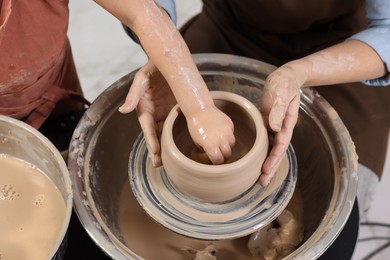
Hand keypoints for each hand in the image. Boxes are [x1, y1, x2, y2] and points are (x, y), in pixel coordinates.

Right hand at [119, 60, 175, 166]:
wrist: (167, 61)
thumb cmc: (152, 69)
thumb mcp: (142, 79)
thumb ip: (133, 95)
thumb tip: (123, 110)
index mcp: (144, 108)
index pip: (147, 128)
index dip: (151, 140)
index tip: (154, 151)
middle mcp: (154, 114)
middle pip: (156, 135)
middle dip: (157, 150)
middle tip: (159, 164)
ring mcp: (165, 113)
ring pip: (166, 133)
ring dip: (167, 147)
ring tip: (170, 161)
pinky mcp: (175, 110)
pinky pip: (176, 124)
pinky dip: (177, 135)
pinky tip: (182, 146)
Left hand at [186, 106, 234, 164]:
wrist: (200, 109)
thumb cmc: (195, 126)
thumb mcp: (197, 142)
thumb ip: (206, 150)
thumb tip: (213, 156)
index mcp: (211, 145)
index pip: (219, 160)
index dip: (217, 161)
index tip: (215, 160)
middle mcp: (221, 139)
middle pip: (228, 153)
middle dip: (223, 154)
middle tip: (219, 152)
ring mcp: (227, 131)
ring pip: (232, 144)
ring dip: (227, 145)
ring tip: (220, 141)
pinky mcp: (230, 124)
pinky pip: (232, 133)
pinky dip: (228, 135)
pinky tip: (220, 131)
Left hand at [260, 63, 305, 185]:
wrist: (285, 78)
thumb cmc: (283, 84)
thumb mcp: (281, 93)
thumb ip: (278, 110)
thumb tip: (274, 127)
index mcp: (287, 123)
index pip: (281, 144)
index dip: (274, 158)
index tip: (265, 169)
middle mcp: (283, 128)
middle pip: (278, 152)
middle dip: (271, 168)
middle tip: (262, 183)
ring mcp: (277, 128)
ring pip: (273, 151)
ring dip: (267, 165)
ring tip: (260, 180)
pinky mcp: (270, 126)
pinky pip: (267, 144)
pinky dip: (263, 155)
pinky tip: (257, 163)